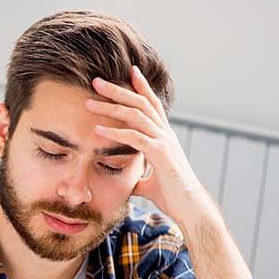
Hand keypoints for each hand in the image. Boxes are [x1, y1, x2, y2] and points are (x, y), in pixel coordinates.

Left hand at [85, 67, 214, 226]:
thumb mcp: (149, 184)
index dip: (141, 86)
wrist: (190, 208)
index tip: (129, 71)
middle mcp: (165, 134)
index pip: (152, 104)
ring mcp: (164, 142)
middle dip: (118, 89)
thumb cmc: (172, 196)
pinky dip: (114, 132)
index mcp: (164, 136)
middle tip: (96, 80)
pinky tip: (97, 129)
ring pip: (136, 115)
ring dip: (110, 107)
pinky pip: (134, 138)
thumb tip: (129, 183)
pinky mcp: (160, 154)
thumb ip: (139, 178)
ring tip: (88, 103)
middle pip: (141, 103)